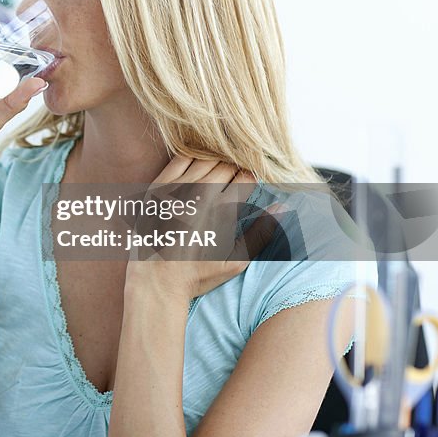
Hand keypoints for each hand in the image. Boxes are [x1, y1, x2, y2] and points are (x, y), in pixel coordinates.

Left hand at [125, 156, 282, 299]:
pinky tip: (198, 171)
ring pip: (207, 158)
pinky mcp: (157, 186)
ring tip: (217, 178)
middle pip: (228, 164)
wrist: (154, 278)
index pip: (247, 176)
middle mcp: (200, 193)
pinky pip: (182, 158)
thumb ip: (261, 232)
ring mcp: (176, 187)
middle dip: (235, 170)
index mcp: (222, 210)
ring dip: (216, 163)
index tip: (249, 186)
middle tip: (233, 183)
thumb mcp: (236, 261)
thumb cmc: (197, 273)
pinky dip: (194, 159)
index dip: (252, 178)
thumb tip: (283, 207)